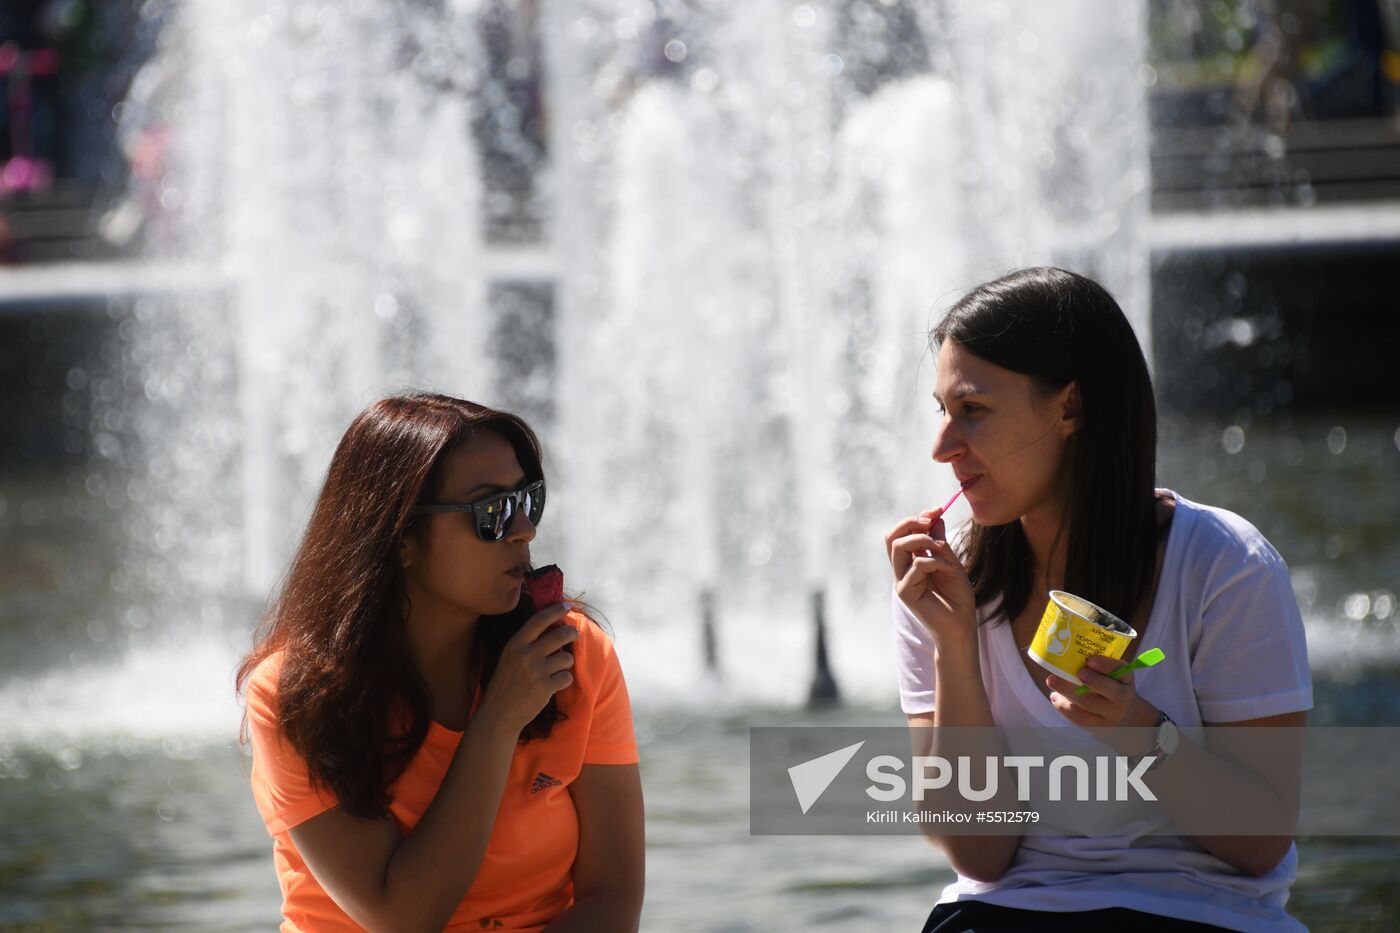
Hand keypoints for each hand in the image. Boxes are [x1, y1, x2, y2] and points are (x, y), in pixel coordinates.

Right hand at [478, 604, 578, 733]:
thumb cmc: (506, 684)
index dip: (555, 611)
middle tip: (574, 634)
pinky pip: (567, 677)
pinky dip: (563, 680)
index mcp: (515, 645)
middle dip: (571, 633)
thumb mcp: (510, 658)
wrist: (499, 714)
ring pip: (566, 657)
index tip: (567, 606)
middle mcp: (526, 655)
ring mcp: (536, 671)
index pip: (539, 620)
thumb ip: (528, 643)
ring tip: (556, 669)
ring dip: (566, 662)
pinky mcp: (546, 687)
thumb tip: (555, 627)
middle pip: (560, 635)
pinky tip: (553, 685)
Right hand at [885, 508, 975, 649]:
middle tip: (930, 520)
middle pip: (891, 537)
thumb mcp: (951, 563)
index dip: (916, 518)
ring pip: (898, 547)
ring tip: (941, 546)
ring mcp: (901, 581)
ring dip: (921, 539)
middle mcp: (902, 571)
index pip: (901, 534)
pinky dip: (936, 561)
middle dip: (910, 522)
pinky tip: (949, 570)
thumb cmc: (957, 598)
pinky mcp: (906, 592)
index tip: (936, 509)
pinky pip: (917, 566)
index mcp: (910, 563)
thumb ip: (940, 543)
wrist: (961, 627)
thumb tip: (935, 516)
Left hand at [1046, 655, 1158, 751]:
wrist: (1122, 715)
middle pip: (1110, 691)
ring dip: (1068, 692)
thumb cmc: (1110, 685)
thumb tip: (1068, 654)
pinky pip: (1080, 718)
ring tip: (1052, 681)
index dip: (1106, 666)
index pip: (1121, 671)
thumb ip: (1098, 665)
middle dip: (1092, 681)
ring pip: (1090, 705)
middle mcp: (1122, 698)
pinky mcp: (1098, 727)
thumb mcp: (1112, 673)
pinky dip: (1064, 707)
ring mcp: (1111, 715)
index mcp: (1125, 679)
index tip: (1090, 661)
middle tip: (1076, 672)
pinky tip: (1055, 697)